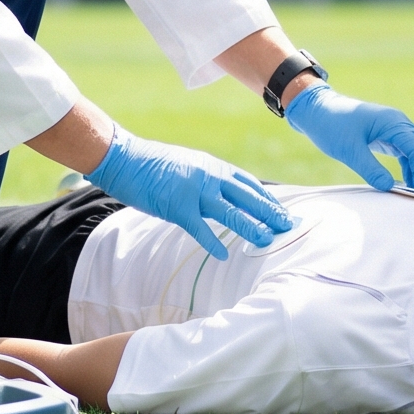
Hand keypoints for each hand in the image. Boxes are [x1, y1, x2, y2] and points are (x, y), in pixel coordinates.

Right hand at [86, 128, 293, 259]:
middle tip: (287, 226)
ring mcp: (194, 191)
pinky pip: (199, 228)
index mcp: (213, 166)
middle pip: (247, 196)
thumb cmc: (154, 164)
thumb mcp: (189, 165)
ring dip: (250, 227)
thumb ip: (208, 179)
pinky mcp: (177, 206)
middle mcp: (209, 176)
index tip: (282, 211)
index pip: (249, 184)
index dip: (268, 199)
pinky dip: (212, 242)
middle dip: (270, 212)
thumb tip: (224, 195)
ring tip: (266, 240)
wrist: (125, 158)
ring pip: (230, 211)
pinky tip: (223, 255)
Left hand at [283, 84, 413, 192]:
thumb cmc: (331, 125)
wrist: (316, 110)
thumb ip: (370, 169)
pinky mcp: (387, 135)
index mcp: (392, 122)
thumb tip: (390, 187)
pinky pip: (406, 151)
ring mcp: (394, 128)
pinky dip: (409, 167)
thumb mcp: (349, 150)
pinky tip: (403, 183)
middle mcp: (398, 123)